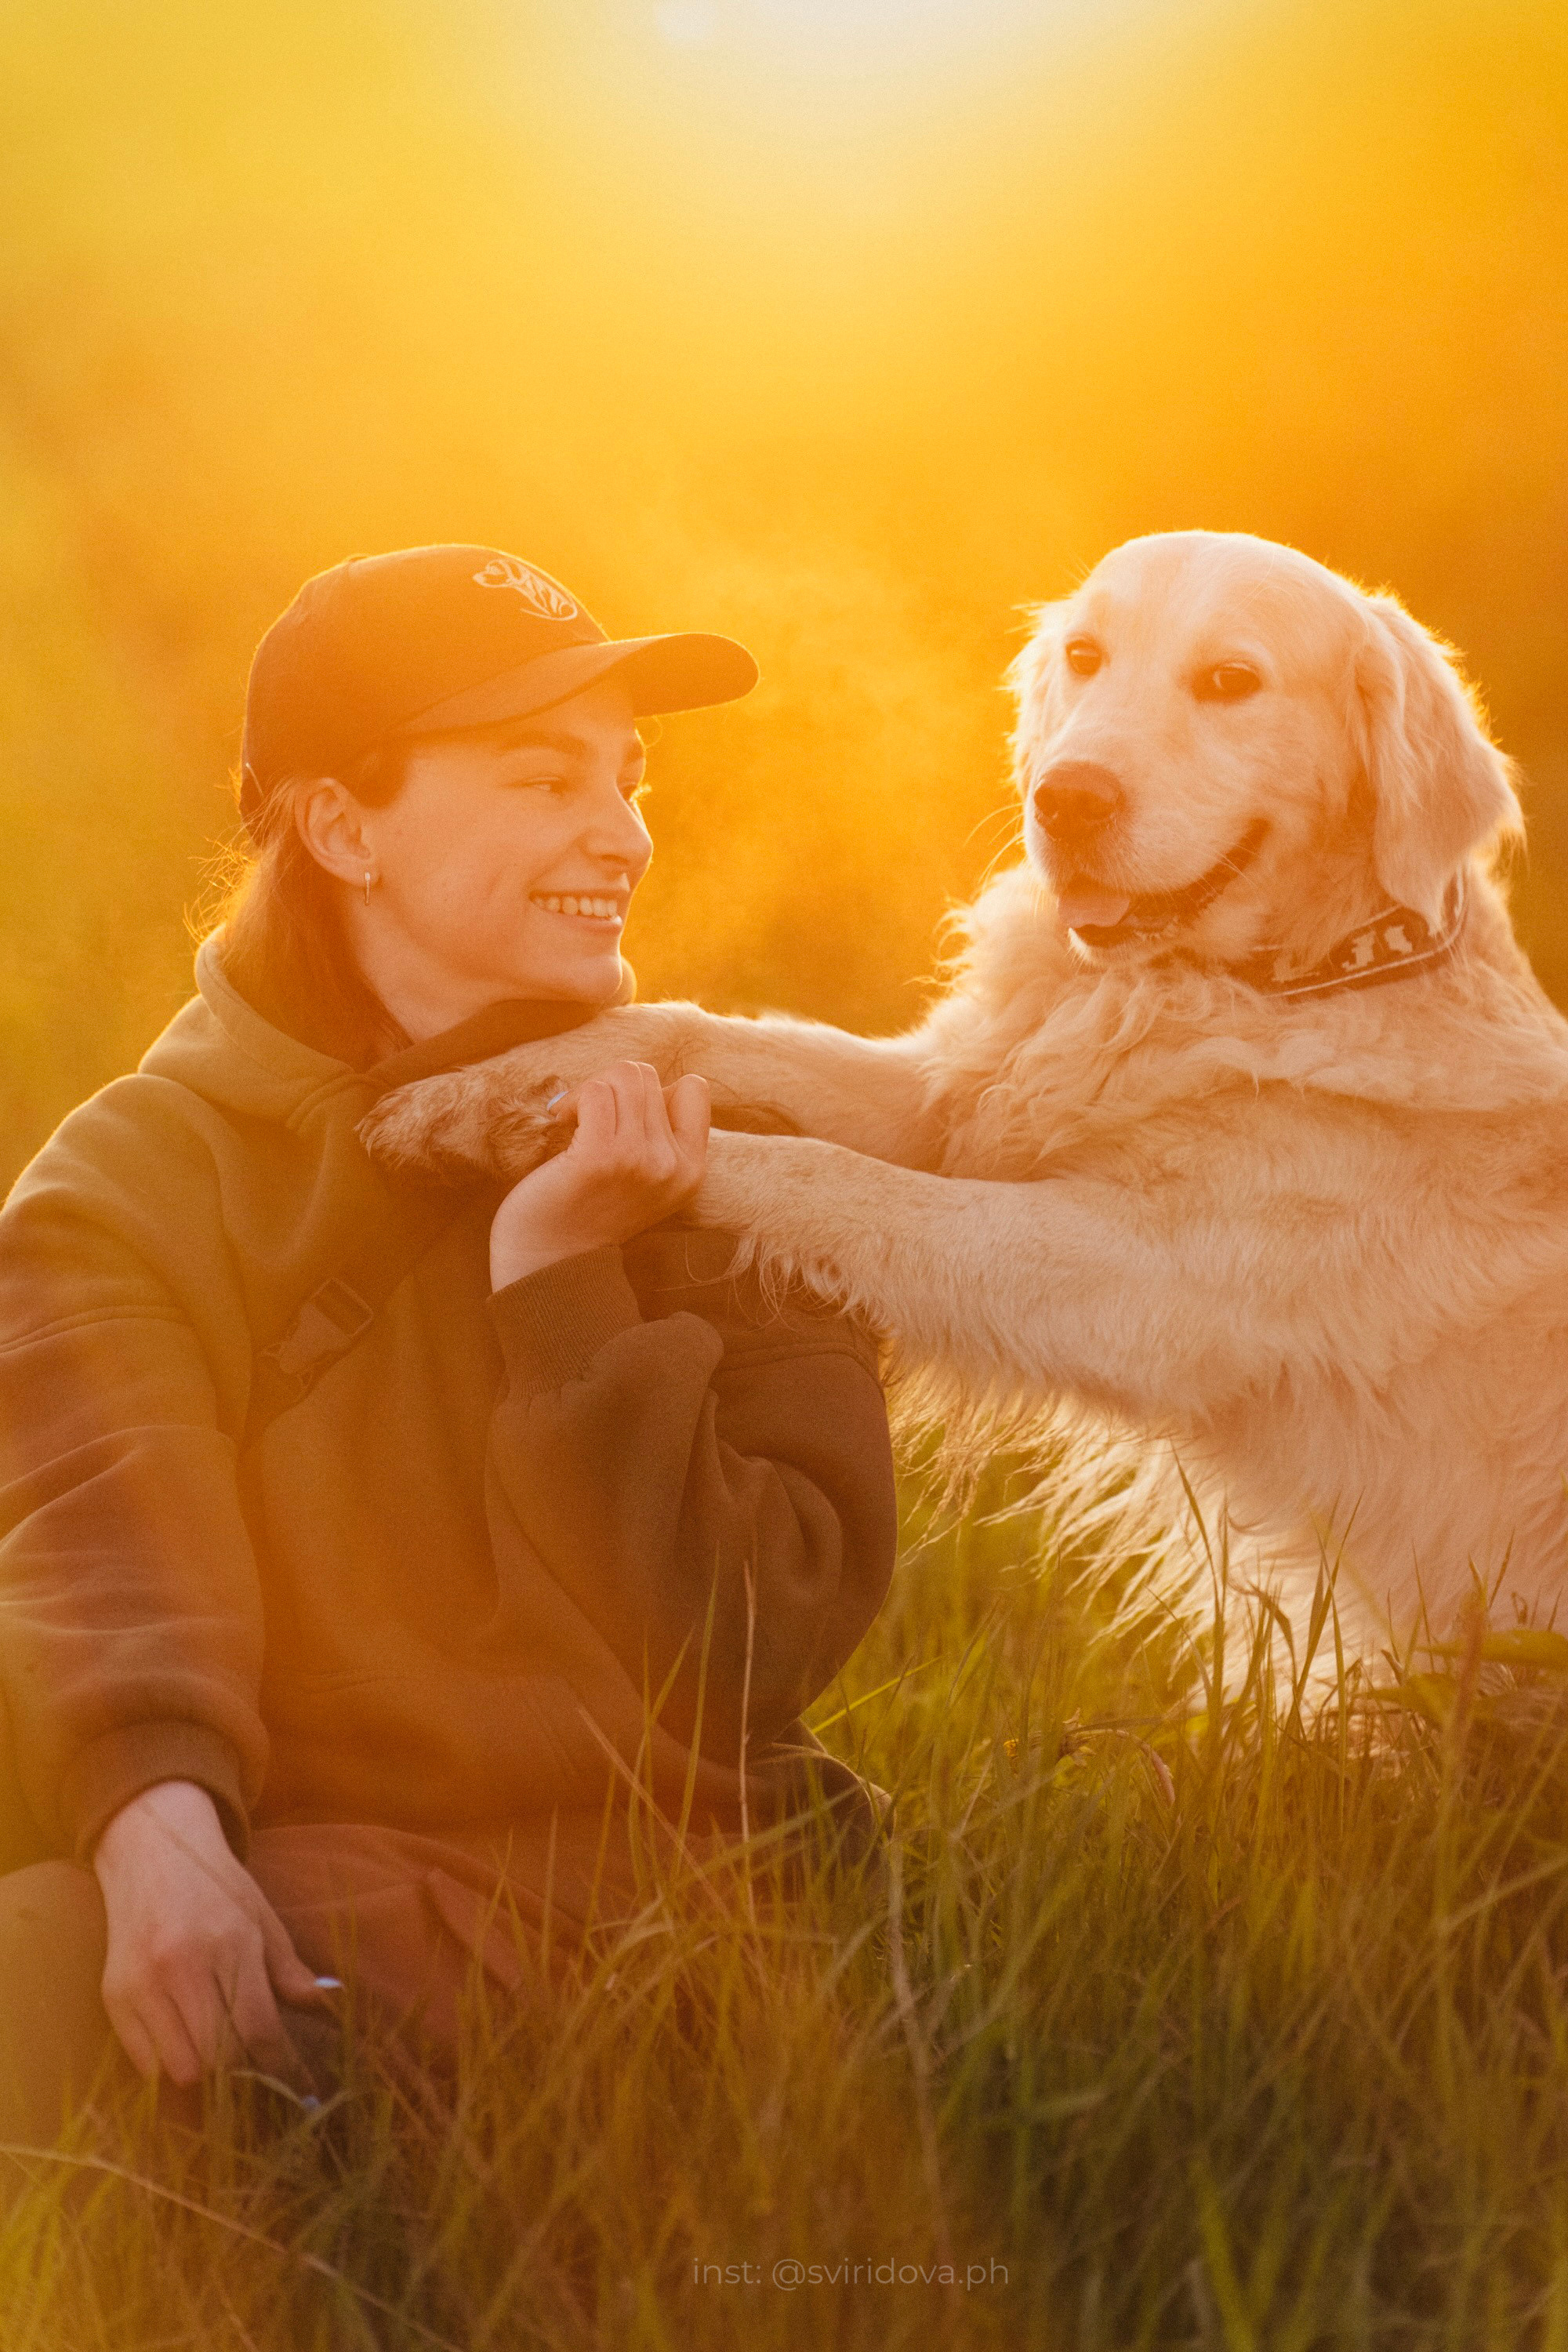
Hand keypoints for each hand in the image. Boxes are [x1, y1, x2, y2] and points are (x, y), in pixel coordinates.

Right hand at [92, 1780, 330, 2087]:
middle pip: (220, 2058)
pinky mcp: (114, 1996)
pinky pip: (146, 2063)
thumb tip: (329, 2005)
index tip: (302, 2087)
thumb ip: (290, 1969)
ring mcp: (142, 1984)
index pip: (259, 2028)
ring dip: (209, 2077)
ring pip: (181, 2069)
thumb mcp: (262, 1917)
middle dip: (248, 2078)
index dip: (284, 2066)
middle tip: (265, 2079)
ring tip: (228, 2065)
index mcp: (228, 1943)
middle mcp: (180, 1966)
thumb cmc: (215, 1886)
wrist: (150, 1851)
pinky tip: (190, 2049)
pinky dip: (171, 2067)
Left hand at [489, 1060, 709, 1287]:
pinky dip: (574, 1100)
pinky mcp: (600, 1157)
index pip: (694, 1089)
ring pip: (623, 1076)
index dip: (653, 1092)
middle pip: (647, 1076)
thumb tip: (642, 1081)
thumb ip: (658, 1136)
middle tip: (587, 1117)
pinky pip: (596, 1093)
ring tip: (573, 1118)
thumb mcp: (645, 1179)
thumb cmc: (587, 1210)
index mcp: (690, 1169)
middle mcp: (672, 1164)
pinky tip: (560, 1121)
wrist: (549, 1262)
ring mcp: (638, 1160)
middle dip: (611, 1086)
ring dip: (590, 1089)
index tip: (623, 1120)